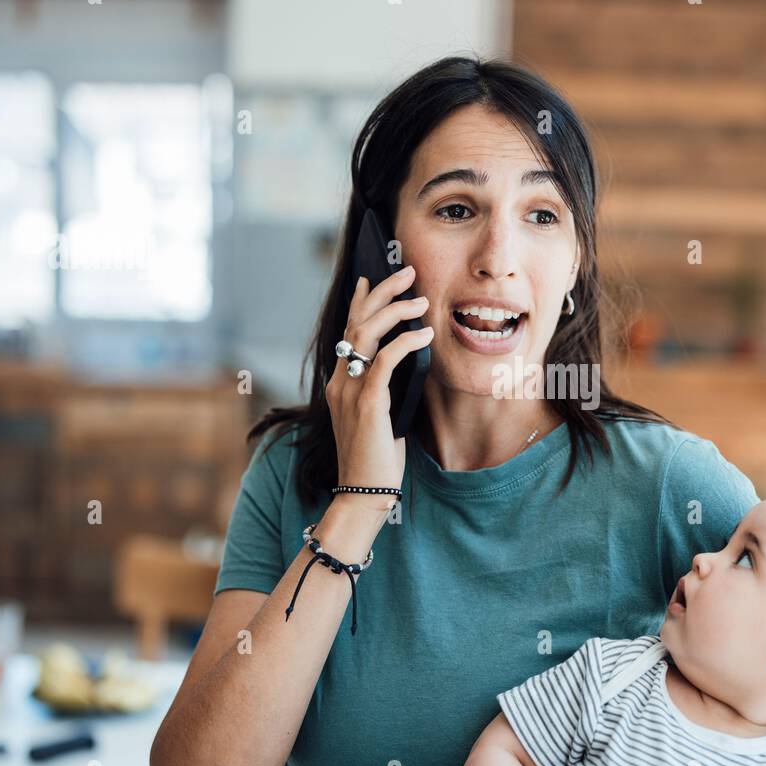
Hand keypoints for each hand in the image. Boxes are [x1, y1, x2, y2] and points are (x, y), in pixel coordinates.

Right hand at [325, 264, 432, 505]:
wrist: (363, 494)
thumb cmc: (377, 462)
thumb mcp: (380, 418)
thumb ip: (386, 392)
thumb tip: (410, 369)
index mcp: (340, 383)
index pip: (347, 332)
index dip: (360, 302)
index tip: (372, 278)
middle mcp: (340, 381)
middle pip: (356, 322)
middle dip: (382, 291)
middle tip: (407, 271)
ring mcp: (350, 391)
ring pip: (367, 333)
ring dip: (396, 310)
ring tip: (421, 297)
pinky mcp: (368, 403)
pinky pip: (385, 360)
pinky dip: (406, 342)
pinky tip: (425, 335)